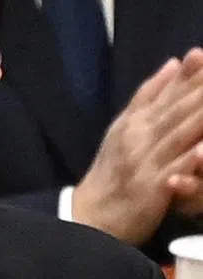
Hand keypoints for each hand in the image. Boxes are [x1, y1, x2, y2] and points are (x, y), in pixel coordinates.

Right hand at [72, 49, 202, 243]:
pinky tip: (202, 149)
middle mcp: (141, 137)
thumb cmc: (110, 173)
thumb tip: (175, 62)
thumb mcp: (123, 128)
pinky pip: (178, 168)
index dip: (196, 75)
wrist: (88, 216)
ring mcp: (147, 161)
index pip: (172, 92)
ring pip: (182, 133)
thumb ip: (149, 96)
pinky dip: (193, 157)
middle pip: (181, 108)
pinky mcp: (153, 187)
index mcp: (137, 121)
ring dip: (202, 116)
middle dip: (202, 90)